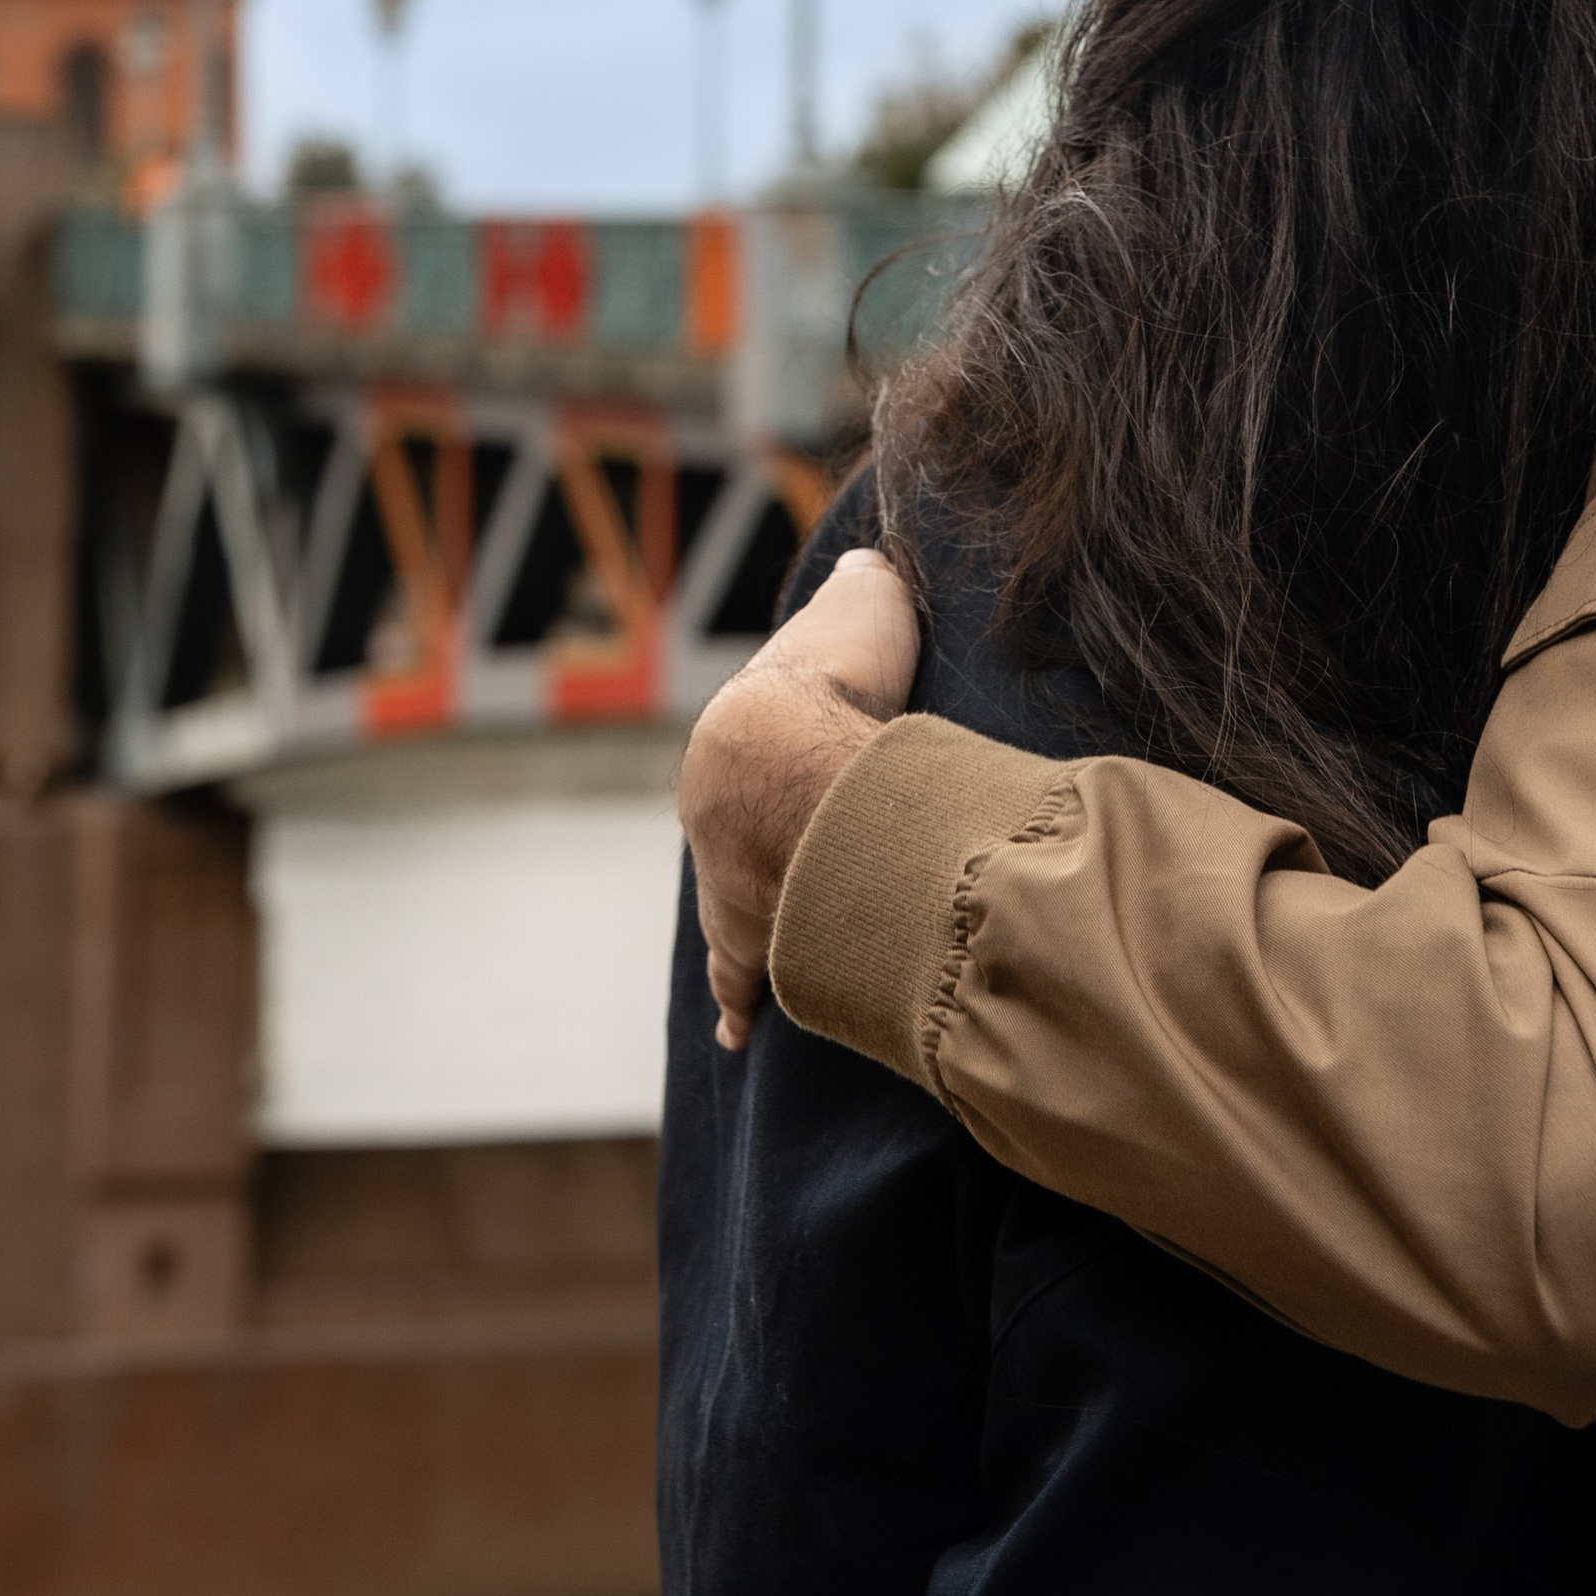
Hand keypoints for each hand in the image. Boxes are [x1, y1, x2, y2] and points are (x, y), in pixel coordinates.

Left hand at [678, 547, 922, 1049]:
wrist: (789, 755)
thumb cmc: (832, 678)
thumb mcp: (861, 607)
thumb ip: (868, 587)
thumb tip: (869, 561)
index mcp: (745, 747)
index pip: (751, 770)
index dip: (774, 783)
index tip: (784, 802)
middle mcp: (726, 821)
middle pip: (735, 851)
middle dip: (756, 871)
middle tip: (778, 890)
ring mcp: (736, 885)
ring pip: (733, 923)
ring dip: (749, 947)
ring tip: (751, 982)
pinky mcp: (756, 942)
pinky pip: (741, 981)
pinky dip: (741, 1006)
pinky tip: (736, 1034)